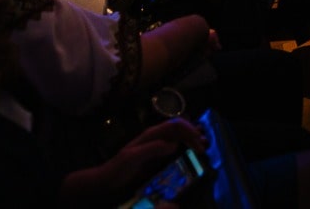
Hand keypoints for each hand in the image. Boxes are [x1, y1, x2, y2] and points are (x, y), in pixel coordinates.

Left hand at [58, 119, 204, 208]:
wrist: (105, 183)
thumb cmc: (117, 170)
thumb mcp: (132, 158)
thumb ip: (152, 149)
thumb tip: (174, 144)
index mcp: (151, 135)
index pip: (175, 125)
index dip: (189, 131)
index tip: (198, 143)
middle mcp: (155, 139)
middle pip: (179, 130)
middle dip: (194, 134)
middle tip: (205, 147)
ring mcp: (156, 149)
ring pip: (178, 138)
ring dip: (191, 140)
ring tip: (203, 148)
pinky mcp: (156, 160)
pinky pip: (174, 151)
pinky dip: (185, 150)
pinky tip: (190, 156)